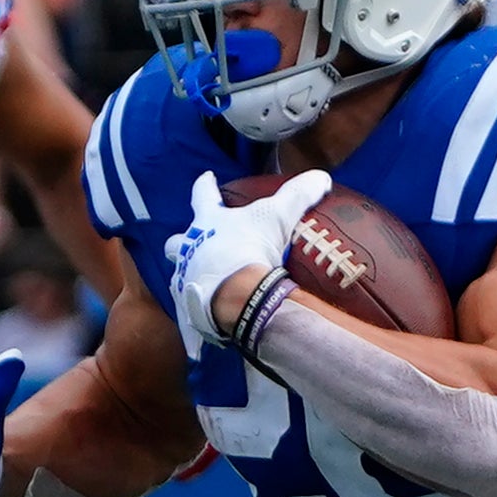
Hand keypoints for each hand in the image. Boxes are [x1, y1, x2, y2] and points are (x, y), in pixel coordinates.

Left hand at [165, 168, 328, 345]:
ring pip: (179, 276)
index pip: (202, 195)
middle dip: (182, 242)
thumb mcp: (278, 216)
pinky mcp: (189, 308)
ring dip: (189, 276)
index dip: (205, 185)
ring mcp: (186, 279)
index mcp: (207, 222)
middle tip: (195, 244)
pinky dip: (197, 314)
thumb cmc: (250, 248)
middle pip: (176, 242)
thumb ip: (298, 195)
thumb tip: (320, 178)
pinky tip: (206, 319)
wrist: (238, 295)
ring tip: (204, 282)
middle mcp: (189, 249)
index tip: (206, 177)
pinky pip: (190, 312)